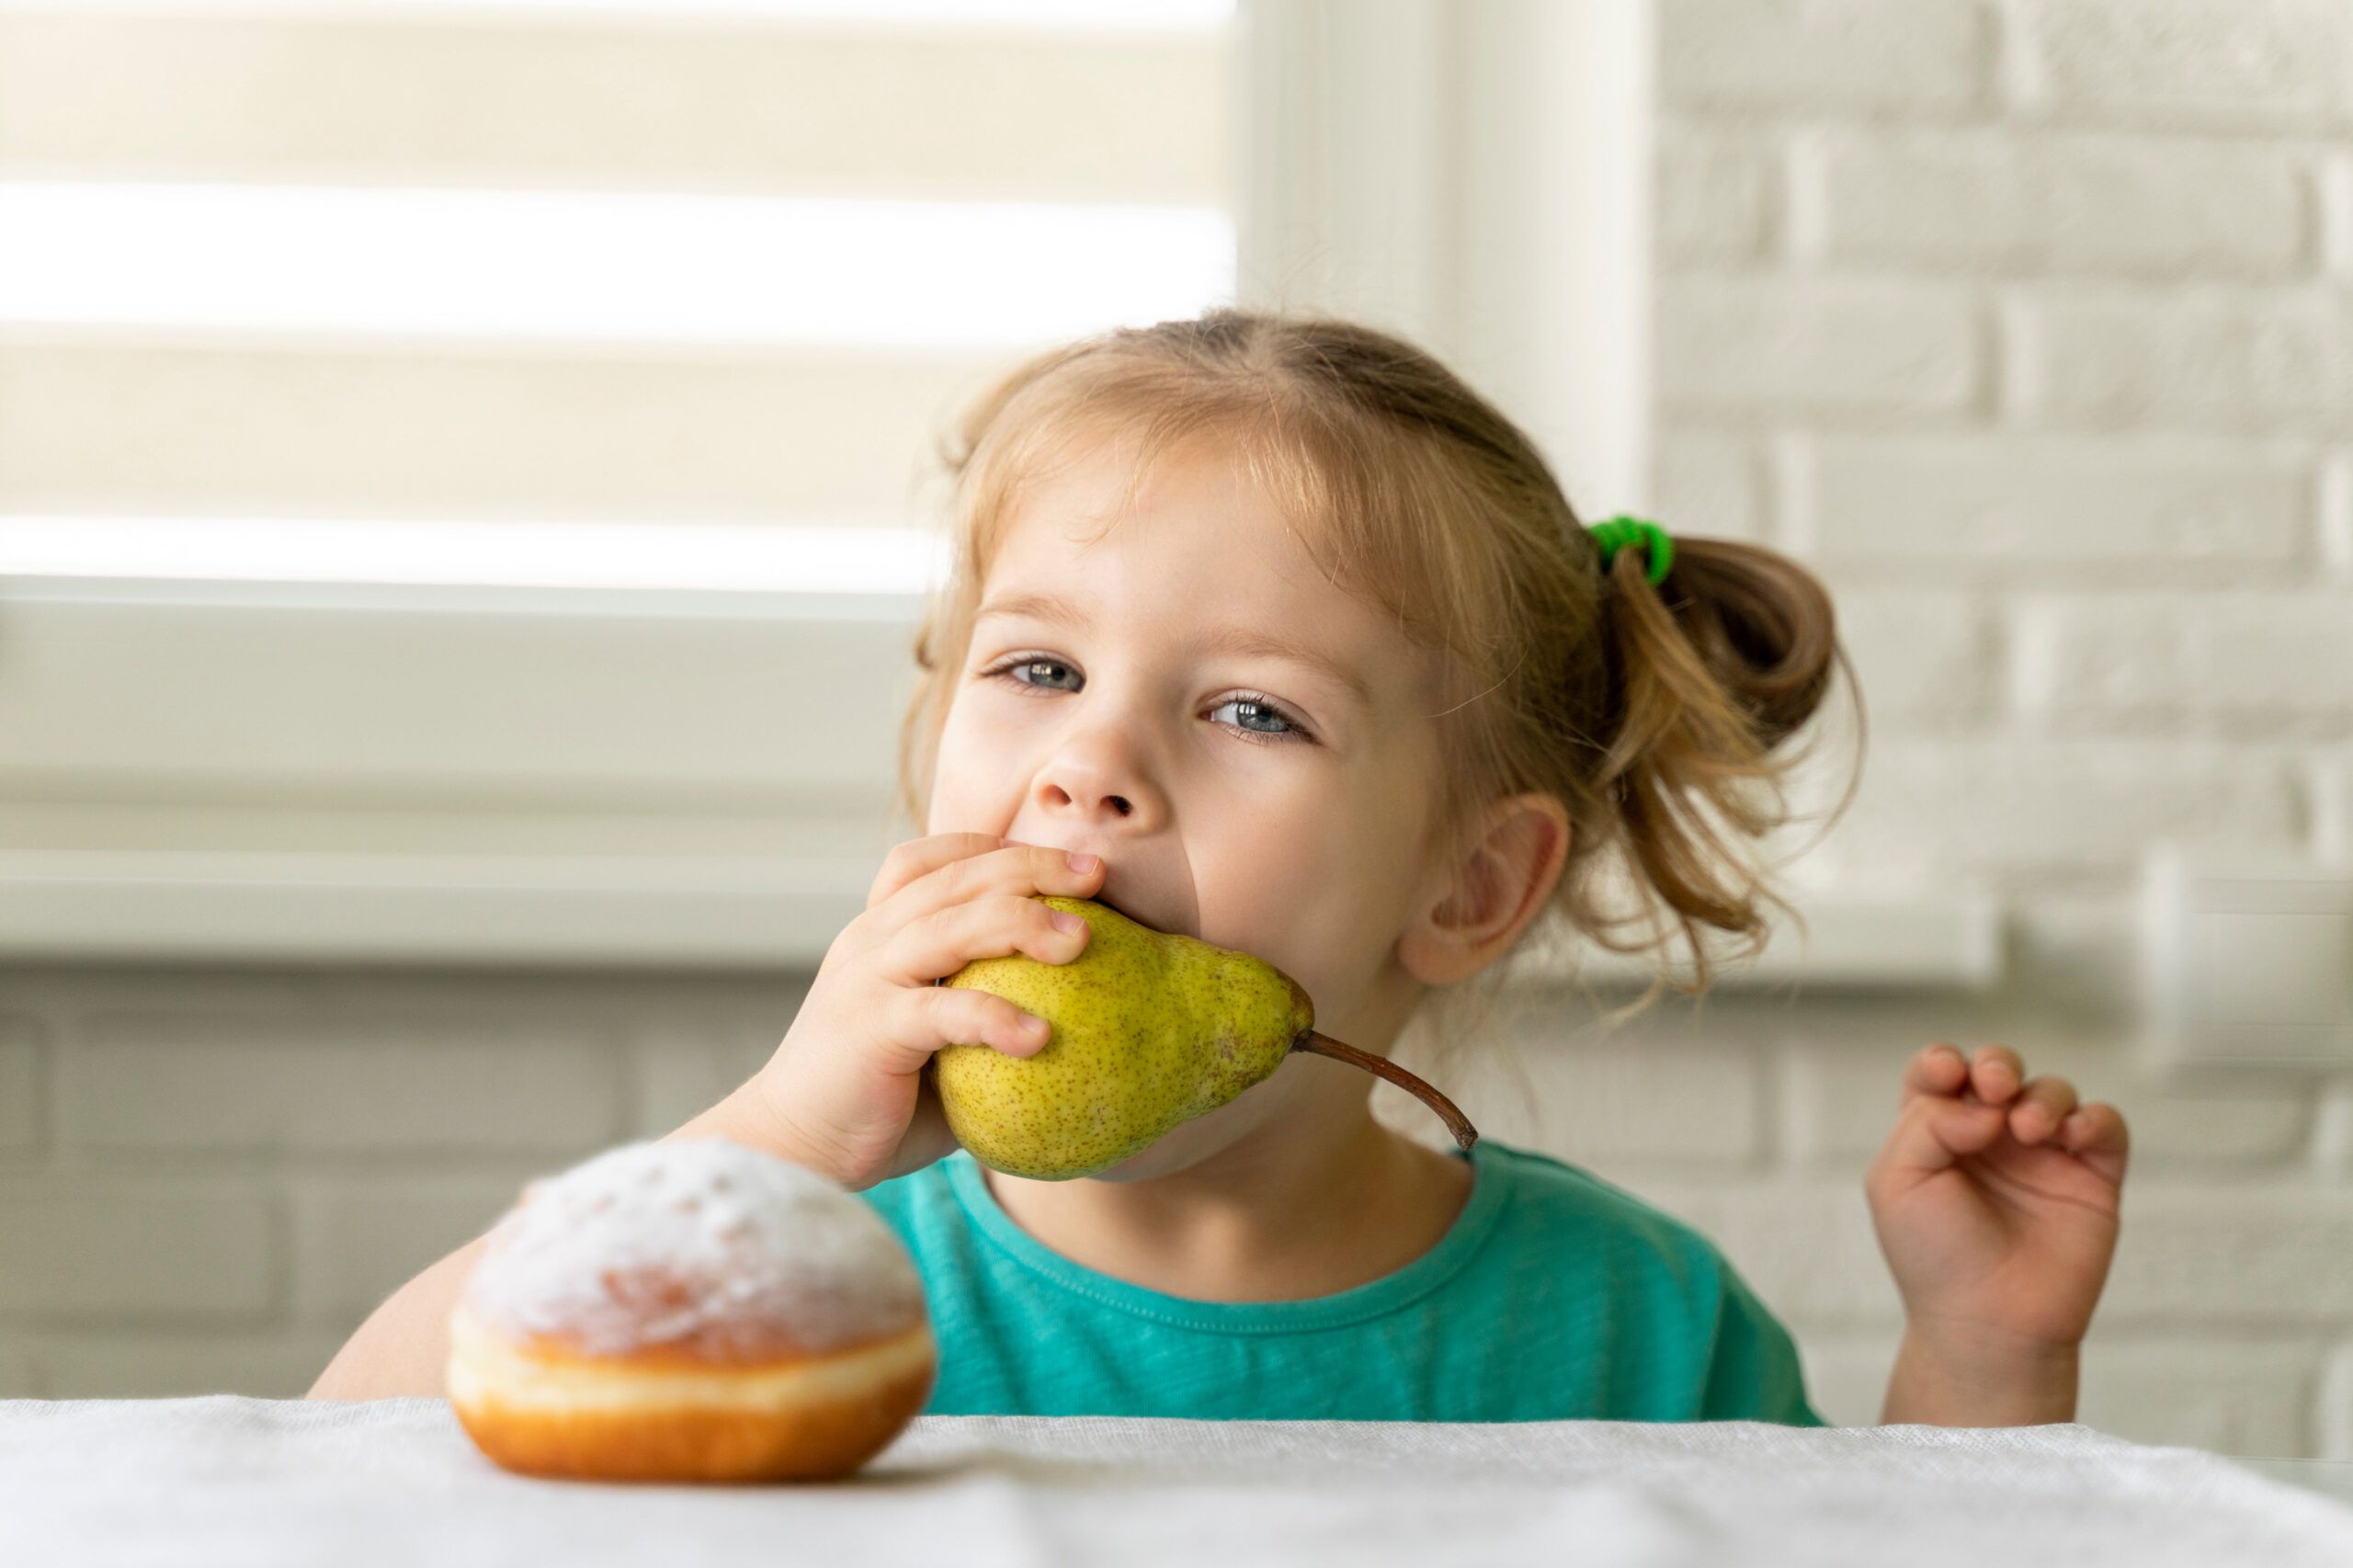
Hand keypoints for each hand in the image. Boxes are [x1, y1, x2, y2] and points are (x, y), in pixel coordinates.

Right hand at [734, 833, 1106, 1189]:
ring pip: (953, 923)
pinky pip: (945, 1010)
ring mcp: (868, 978)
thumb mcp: (930, 1042)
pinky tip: (1040, 1038)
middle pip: (957, 878)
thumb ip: (976, 1014)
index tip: (1063, 860)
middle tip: (1097, 874)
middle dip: (1032, 866)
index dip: (996, 846)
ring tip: (1082, 940)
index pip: (932, 860)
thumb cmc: (875, 1103)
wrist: (792, 1153)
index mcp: (879, 932)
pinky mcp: (871, 1026)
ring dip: (1024, 921)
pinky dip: (995, 1016)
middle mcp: (870, 940)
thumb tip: (1073, 1018)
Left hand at [1864, 1044, 2129, 1358]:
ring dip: (2043, 1096)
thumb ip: (1927, 1124)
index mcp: (1937, 1135)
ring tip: (2027, 1129)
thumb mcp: (1897, 1182)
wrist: (1990, 1322)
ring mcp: (2042, 1158)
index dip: (1943, 1060)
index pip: (1940, 1073)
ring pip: (2052, 1092)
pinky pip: (2104, 1127)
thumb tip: (1983, 1103)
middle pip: (1999, 1070)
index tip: (1947, 1073)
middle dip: (1998, 1063)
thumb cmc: (1935, 1257)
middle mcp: (1989, 1140)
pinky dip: (2093, 1118)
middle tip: (1994, 1088)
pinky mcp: (2091, 1180)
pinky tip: (2071, 1136)